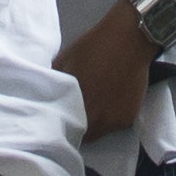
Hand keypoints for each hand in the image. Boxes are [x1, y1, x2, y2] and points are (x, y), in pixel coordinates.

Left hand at [55, 1, 156, 139]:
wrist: (129, 40)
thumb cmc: (93, 47)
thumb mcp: (64, 60)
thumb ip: (55, 82)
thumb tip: (46, 95)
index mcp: (75, 106)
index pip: (65, 130)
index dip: (61, 125)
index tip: (60, 118)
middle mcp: (95, 120)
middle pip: (82, 136)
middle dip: (77, 128)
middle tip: (75, 114)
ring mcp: (114, 121)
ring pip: (98, 132)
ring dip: (93, 124)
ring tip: (92, 107)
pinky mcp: (128, 118)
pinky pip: (113, 126)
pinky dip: (109, 118)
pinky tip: (108, 102)